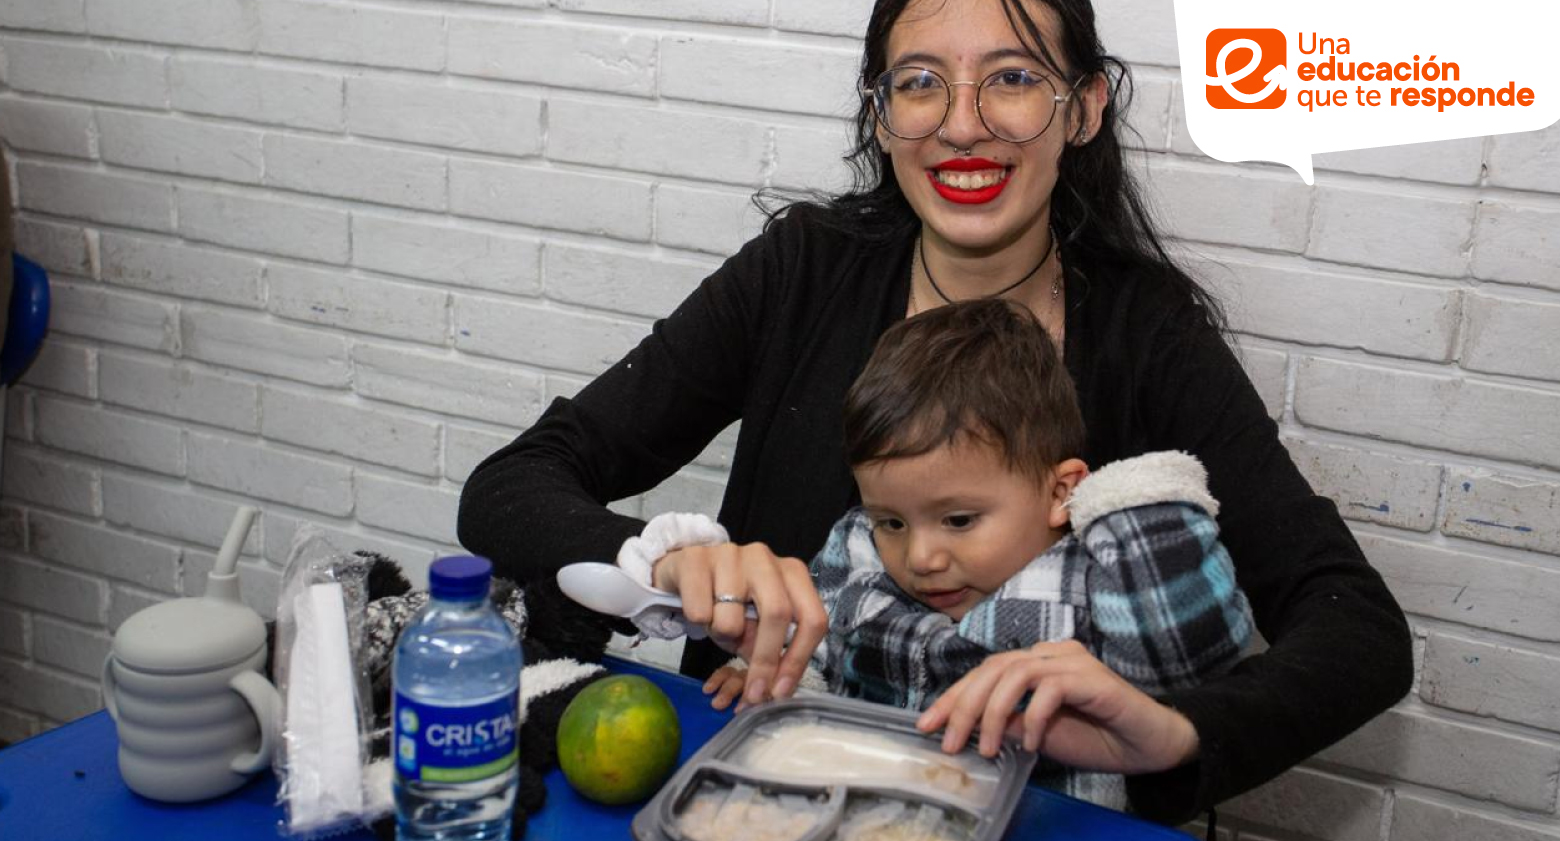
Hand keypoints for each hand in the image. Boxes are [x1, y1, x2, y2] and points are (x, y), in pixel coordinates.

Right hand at [652, 542, 827, 707]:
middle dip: (765, 660)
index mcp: (792, 573)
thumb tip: (773, 693)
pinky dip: (698, 622)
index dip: (799, 659)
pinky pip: (699, 611)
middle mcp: (765, 559)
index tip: (781, 691)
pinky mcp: (695, 560)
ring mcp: (731, 554)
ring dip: (722, 636)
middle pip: (777, 614)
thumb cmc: (727, 602)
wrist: (683, 571)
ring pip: (731, 619)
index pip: (812, 618)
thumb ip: (771, 653)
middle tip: (753, 692)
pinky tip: (697, 609)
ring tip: (716, 624)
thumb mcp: (755, 627)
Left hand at [916, 640, 1199, 772]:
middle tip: (949, 741)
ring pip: (1015, 672)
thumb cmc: (1098, 738)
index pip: (985, 672)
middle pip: (993, 668)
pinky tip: (1031, 744)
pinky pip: (1050, 689)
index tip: (927, 724)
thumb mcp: (1040, 737)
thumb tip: (971, 727)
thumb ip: (1009, 726)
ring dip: (993, 712)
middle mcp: (1051, 654)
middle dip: (964, 705)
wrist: (1150, 746)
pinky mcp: (1091, 677)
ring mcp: (1072, 661)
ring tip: (987, 748)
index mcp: (1036, 663)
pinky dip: (1033, 717)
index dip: (953, 696)